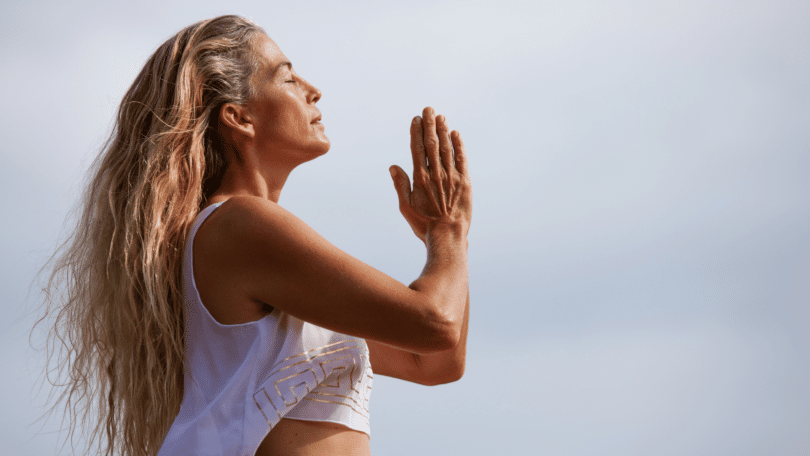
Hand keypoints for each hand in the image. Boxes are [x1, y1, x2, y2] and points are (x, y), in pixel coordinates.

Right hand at [389, 107, 471, 242]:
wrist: (448, 236)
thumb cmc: (424, 224)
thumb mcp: (405, 207)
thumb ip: (400, 184)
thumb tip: (394, 166)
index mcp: (420, 179)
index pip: (417, 149)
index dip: (416, 132)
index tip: (416, 119)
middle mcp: (436, 174)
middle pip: (432, 144)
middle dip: (429, 125)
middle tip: (428, 109)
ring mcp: (452, 177)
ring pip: (447, 148)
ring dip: (443, 131)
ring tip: (440, 117)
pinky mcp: (465, 182)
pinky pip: (462, 159)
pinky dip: (458, 145)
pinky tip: (456, 134)